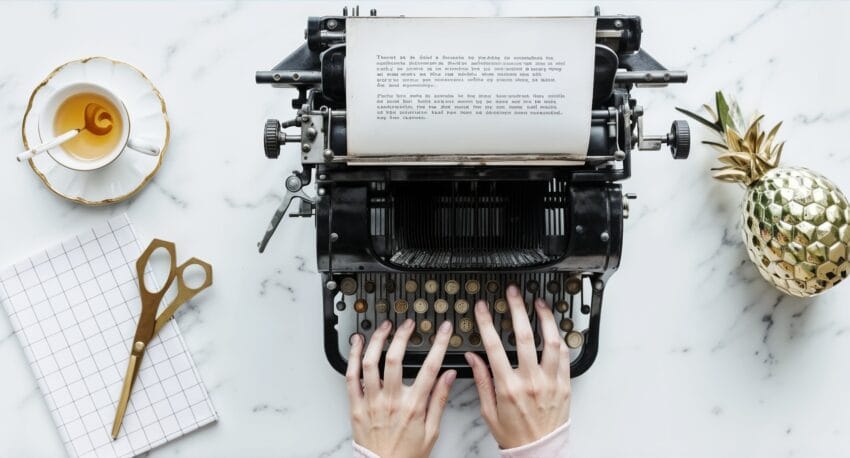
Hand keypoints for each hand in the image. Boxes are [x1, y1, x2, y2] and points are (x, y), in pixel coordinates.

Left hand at [347, 318, 456, 457]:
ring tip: (384, 327)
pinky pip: (351, 376)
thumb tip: (449, 376)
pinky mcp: (355, 406)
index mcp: (413, 406)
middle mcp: (391, 401)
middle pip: (396, 358)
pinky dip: (353, 356)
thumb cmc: (407, 455)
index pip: (430, 367)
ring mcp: (371, 402)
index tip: (444, 329)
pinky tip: (357, 343)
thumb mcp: (432, 431)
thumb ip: (440, 400)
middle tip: (408, 323)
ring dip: (377, 340)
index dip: (439, 344)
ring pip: (371, 363)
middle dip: (403, 335)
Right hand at [465, 285, 571, 448]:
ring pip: (551, 342)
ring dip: (545, 318)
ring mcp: (550, 382)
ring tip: (539, 302)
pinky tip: (554, 329)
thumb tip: (473, 357)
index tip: (483, 307)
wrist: (539, 452)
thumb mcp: (488, 410)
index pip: (494, 346)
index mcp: (508, 387)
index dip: (487, 322)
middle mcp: (531, 382)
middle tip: (513, 292)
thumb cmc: (513, 435)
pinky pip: (565, 357)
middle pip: (524, 336)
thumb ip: (482, 380)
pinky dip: (560, 339)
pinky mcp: (565, 386)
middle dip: (517, 309)